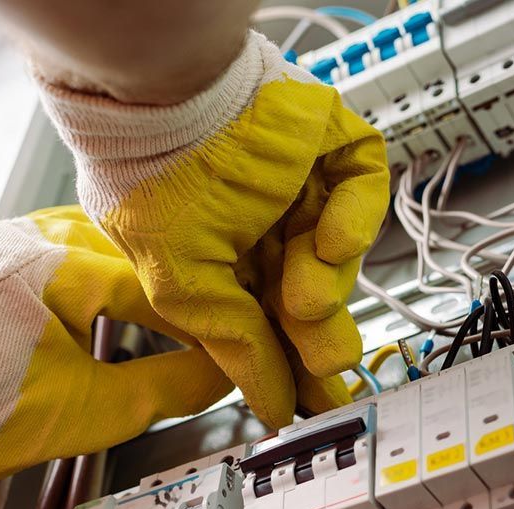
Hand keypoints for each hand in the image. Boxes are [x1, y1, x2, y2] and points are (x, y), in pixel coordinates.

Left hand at [0, 206, 240, 506]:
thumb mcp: (92, 412)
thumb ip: (169, 388)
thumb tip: (219, 375)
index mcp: (59, 266)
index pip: (163, 287)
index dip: (206, 322)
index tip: (230, 346)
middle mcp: (30, 236)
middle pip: (137, 252)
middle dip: (176, 291)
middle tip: (207, 324)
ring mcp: (4, 238)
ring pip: (100, 239)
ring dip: (137, 273)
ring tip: (165, 311)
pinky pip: (61, 243)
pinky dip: (97, 267)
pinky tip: (108, 296)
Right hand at [37, 32, 389, 428]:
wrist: (164, 95)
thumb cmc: (152, 181)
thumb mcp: (186, 287)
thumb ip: (237, 347)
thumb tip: (271, 407)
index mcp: (220, 257)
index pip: (266, 318)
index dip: (290, 358)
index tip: (313, 400)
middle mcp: (261, 222)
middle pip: (309, 291)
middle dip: (319, 332)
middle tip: (328, 361)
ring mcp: (298, 181)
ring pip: (338, 249)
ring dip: (331, 280)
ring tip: (310, 295)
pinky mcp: (330, 142)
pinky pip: (361, 185)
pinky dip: (357, 217)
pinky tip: (332, 241)